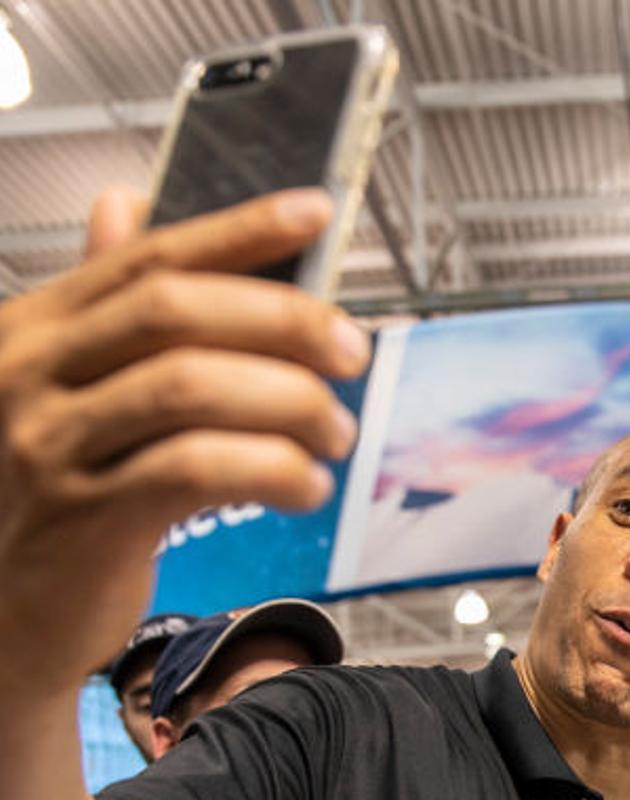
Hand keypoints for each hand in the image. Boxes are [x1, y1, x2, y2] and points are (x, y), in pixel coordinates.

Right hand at [0, 187, 371, 696]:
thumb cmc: (49, 502)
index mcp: (32, 330)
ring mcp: (52, 445)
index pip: (148, 260)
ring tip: (336, 433)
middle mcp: (28, 374)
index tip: (314, 214)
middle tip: (350, 352)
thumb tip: (126, 205)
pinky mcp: (87, 517)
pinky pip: (198, 470)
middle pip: (178, 313)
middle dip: (284, 322)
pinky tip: (305, 487)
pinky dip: (271, 470)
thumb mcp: (60, 391)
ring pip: (192, 388)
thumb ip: (98, 309)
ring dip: (291, 404)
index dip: (239, 232)